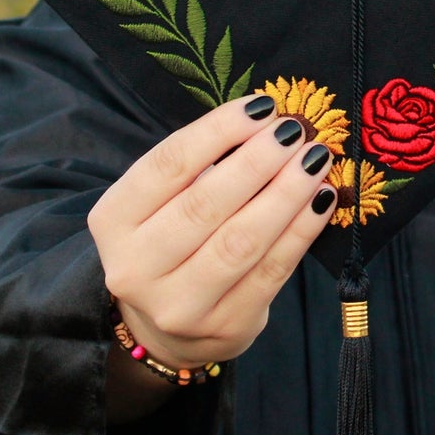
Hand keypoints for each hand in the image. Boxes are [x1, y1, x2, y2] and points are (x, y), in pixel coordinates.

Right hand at [88, 94, 335, 399]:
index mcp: (114, 219)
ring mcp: (179, 305)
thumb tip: (268, 123)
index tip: (261, 106)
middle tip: (294, 131)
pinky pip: (272, 272)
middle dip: (257, 162)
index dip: (218, 131)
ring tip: (314, 160)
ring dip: (285, 194)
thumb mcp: (164, 201)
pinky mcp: (226, 327)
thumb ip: (203, 165)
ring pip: (241, 241)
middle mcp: (136, 266)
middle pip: (204, 204)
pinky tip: (321, 200)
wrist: (166, 328)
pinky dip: (301, 231)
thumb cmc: (171, 240)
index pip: (168, 164)